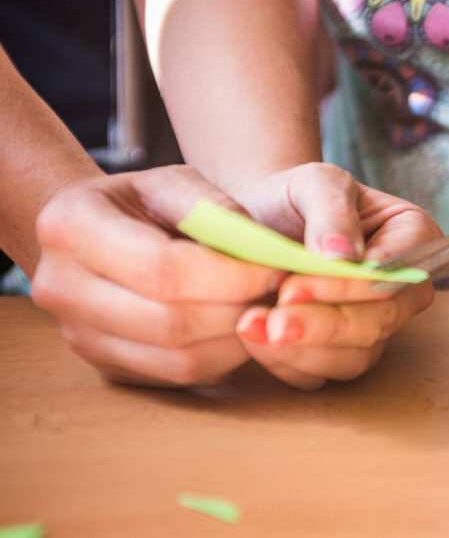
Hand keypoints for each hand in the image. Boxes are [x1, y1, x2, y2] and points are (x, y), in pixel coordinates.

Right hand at [32, 166, 284, 386]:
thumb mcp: (175, 182)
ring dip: (237, 339)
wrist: (91, 231)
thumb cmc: (142, 201)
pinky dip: (221, 357)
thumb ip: (217, 209)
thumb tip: (264, 252)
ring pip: (178, 359)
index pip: (163, 269)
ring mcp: (78, 335)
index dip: (230, 275)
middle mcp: (60, 286)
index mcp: (72, 225)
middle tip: (277, 292)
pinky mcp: (104, 365)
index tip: (275, 268)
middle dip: (238, 310)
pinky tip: (238, 327)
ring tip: (263, 308)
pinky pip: (177, 377)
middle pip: (171, 322)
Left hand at [228, 163, 440, 389]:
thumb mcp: (314, 182)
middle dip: (324, 325)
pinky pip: (324, 373)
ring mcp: (377, 325)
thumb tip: (346, 254)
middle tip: (273, 322)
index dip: (346, 287)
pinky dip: (287, 362)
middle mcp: (404, 289)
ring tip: (250, 327)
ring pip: (355, 356)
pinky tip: (253, 339)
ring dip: (302, 350)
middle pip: (380, 322)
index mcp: (414, 238)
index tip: (292, 287)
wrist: (260, 220)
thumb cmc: (295, 196)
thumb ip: (332, 211)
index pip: (393, 274)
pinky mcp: (342, 352)